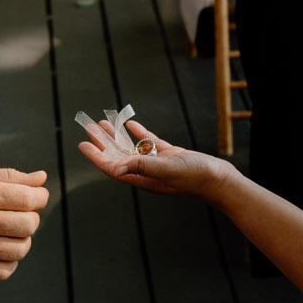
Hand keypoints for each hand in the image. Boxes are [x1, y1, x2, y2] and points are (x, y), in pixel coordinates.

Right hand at [0, 166, 48, 278]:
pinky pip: (6, 269)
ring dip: (22, 239)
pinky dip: (10, 260)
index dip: (39, 197)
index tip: (34, 197)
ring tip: (9, 232)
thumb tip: (42, 179)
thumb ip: (10, 177)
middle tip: (18, 214)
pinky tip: (0, 248)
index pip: (30, 198)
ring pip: (22, 249)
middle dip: (31, 217)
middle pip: (29, 224)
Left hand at [77, 118, 231, 201]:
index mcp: (142, 178)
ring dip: (117, 135)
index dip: (96, 156)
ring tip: (103, 122)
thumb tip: (117, 167)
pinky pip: (148, 142)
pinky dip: (138, 132)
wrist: (218, 179)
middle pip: (117, 155)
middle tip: (88, 127)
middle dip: (102, 141)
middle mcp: (146, 172)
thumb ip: (143, 166)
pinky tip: (130, 122)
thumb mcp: (167, 170)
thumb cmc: (194, 178)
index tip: (83, 144)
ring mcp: (157, 163)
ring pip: (130, 147)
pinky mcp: (168, 155)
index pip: (112, 167)